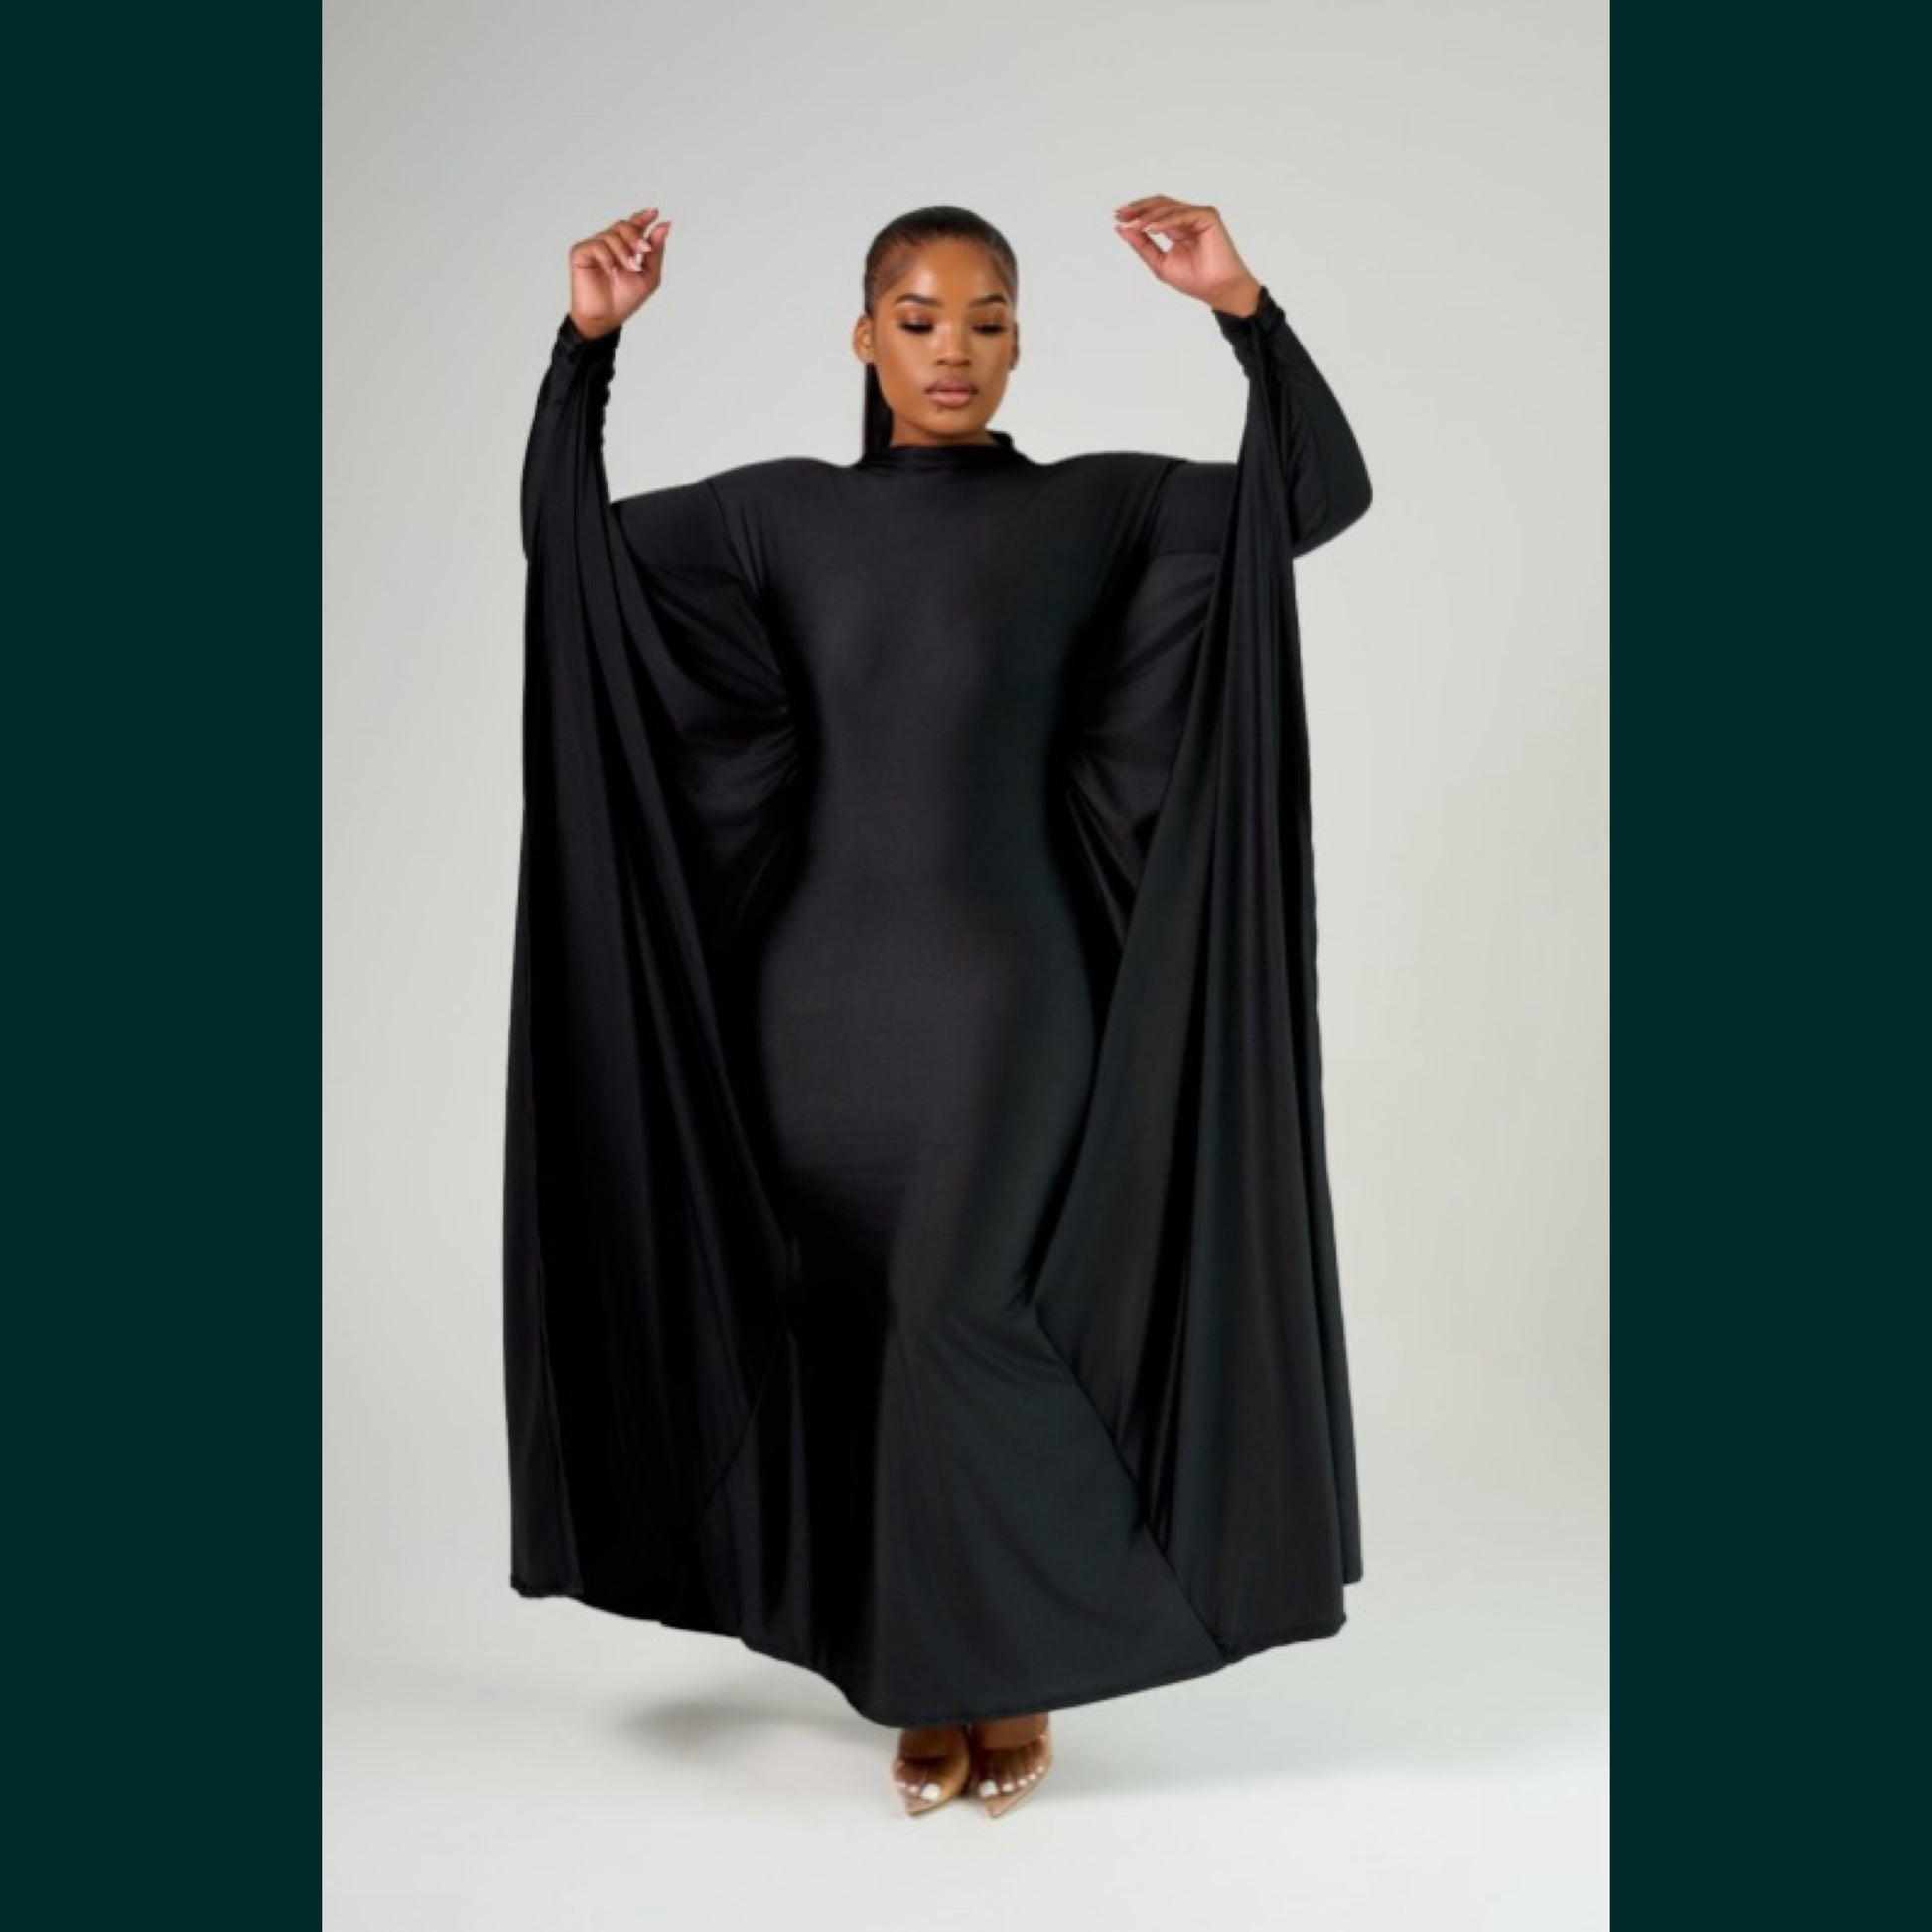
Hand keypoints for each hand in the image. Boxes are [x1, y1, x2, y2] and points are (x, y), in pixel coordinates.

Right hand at [568, 204, 671, 339]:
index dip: (642, 218)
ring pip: (611, 235)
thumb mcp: (648, 276)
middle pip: (622, 225)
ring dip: (624, 252)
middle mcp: (608, 245)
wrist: (605, 317)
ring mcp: (594, 247)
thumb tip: (665, 225)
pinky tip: (610, 271)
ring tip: (628, 269)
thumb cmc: (625, 300)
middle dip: (635, 236)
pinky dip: (607, 258)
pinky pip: (596, 245)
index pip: (633, 226)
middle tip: (644, 250)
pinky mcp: (580, 253)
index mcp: (624, 249)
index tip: (655, 213)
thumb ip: (656, 252)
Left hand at [1111, 197, 1261, 314]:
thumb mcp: (1159, 262)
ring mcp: (1198, 215)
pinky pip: (1181, 215)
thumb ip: (1142, 245)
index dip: (1135, 213)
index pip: (1154, 212)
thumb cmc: (1194, 280)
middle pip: (1159, 204)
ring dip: (1148, 215)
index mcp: (1177, 227)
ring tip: (1133, 224)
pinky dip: (1164, 221)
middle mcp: (1187, 217)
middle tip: (1120, 214)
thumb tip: (1121, 229)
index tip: (1117, 217)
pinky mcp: (1208, 216)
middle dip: (1139, 208)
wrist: (1217, 289)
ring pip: (1168, 207)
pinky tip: (1149, 228)